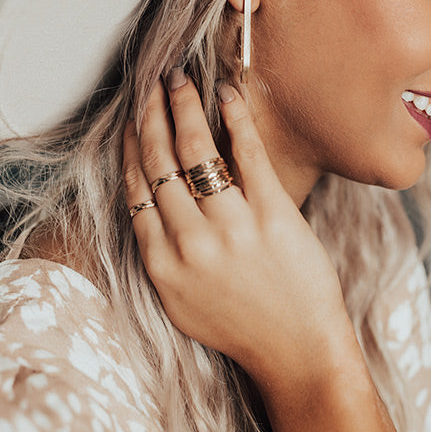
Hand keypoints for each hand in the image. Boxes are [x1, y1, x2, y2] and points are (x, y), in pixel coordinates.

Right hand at [122, 75, 351, 386]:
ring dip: (184, 106)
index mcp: (162, 263)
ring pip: (196, 150)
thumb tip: (152, 198)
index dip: (131, 146)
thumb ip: (163, 251)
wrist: (297, 351)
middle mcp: (190, 242)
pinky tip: (227, 93)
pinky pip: (247, 153)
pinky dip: (235, 117)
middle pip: (159, 161)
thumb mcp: (182, 299)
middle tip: (152, 83)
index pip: (135, 188)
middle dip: (151, 114)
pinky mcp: (273, 213)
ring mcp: (231, 227)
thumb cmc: (241, 324)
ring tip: (180, 80)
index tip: (132, 119)